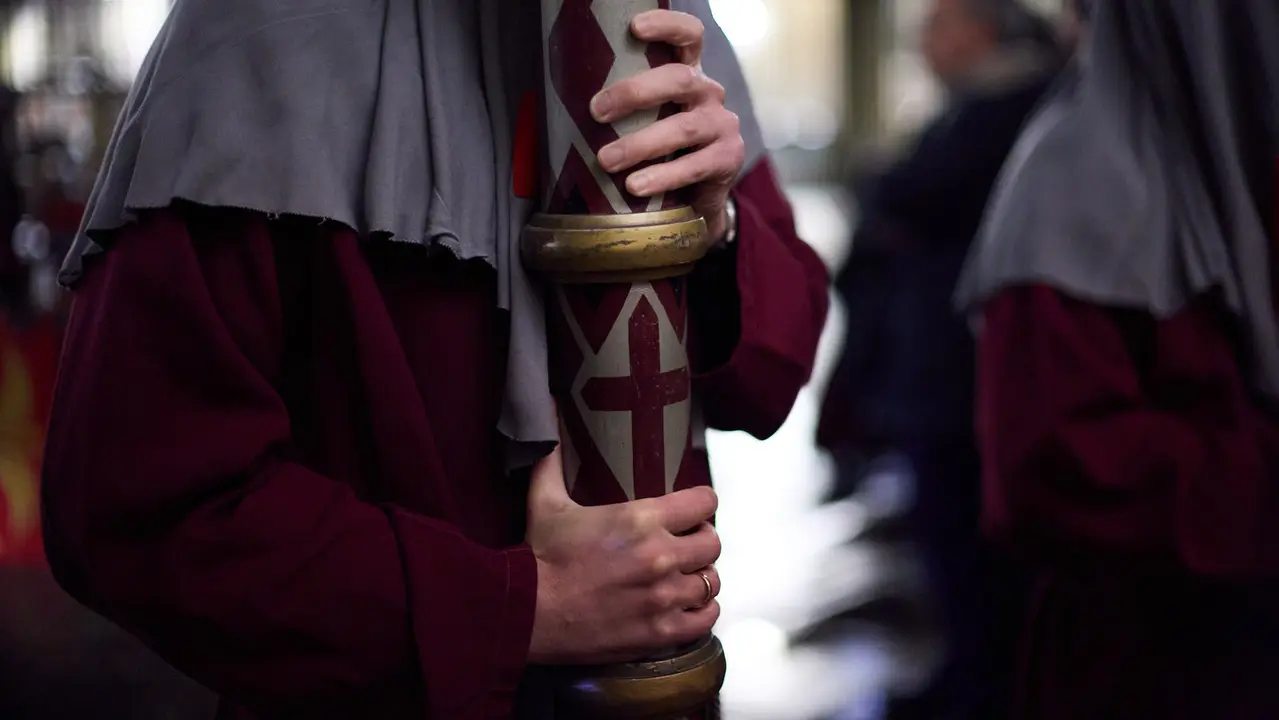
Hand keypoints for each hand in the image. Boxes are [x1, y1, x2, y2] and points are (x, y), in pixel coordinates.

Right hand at [526, 446, 721, 664]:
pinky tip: (687, 606)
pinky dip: (701, 612)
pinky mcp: (661, 631)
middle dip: (701, 541)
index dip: (701, 504)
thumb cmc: (539, 558)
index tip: (693, 510)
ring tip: (684, 577)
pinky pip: (706, 618)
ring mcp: (664, 596)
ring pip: (711, 581)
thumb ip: (553, 461)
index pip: (704, 502)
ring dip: (699, 577)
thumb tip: (546, 415)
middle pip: (712, 543)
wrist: (527, 613)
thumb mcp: (546, 502)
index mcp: (641, 519)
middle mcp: (660, 556)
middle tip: (685, 545)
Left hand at [591, 10, 745, 241]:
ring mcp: (722, 125)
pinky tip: (635, 186)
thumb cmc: (660, 152)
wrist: (697, 198)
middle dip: (634, 93)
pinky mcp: (728, 159)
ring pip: (683, 127)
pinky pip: (694, 166)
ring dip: (640, 144)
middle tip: (596, 112)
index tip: (634, 27)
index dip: (667, 25)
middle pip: (679, 79)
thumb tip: (563, 106)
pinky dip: (661, 177)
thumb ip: (622, 108)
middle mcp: (709, 92)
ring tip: (606, 161)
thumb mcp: (645, 121)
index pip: (688, 36)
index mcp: (688, 74)